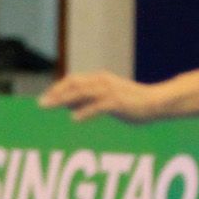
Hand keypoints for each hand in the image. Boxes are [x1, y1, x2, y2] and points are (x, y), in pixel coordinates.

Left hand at [39, 71, 157, 123]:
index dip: (57, 88)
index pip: (73, 80)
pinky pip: (98, 106)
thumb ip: (88, 100)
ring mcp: (110, 91)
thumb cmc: (131, 103)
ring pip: (82, 93)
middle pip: (73, 85)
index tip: (45, 98)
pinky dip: (85, 112)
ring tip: (50, 106)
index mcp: (100, 79)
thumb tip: (67, 105)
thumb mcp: (106, 100)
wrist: (157, 102)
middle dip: (55, 93)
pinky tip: (74, 118)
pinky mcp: (118, 102)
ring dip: (64, 99)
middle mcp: (103, 82)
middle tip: (41, 104)